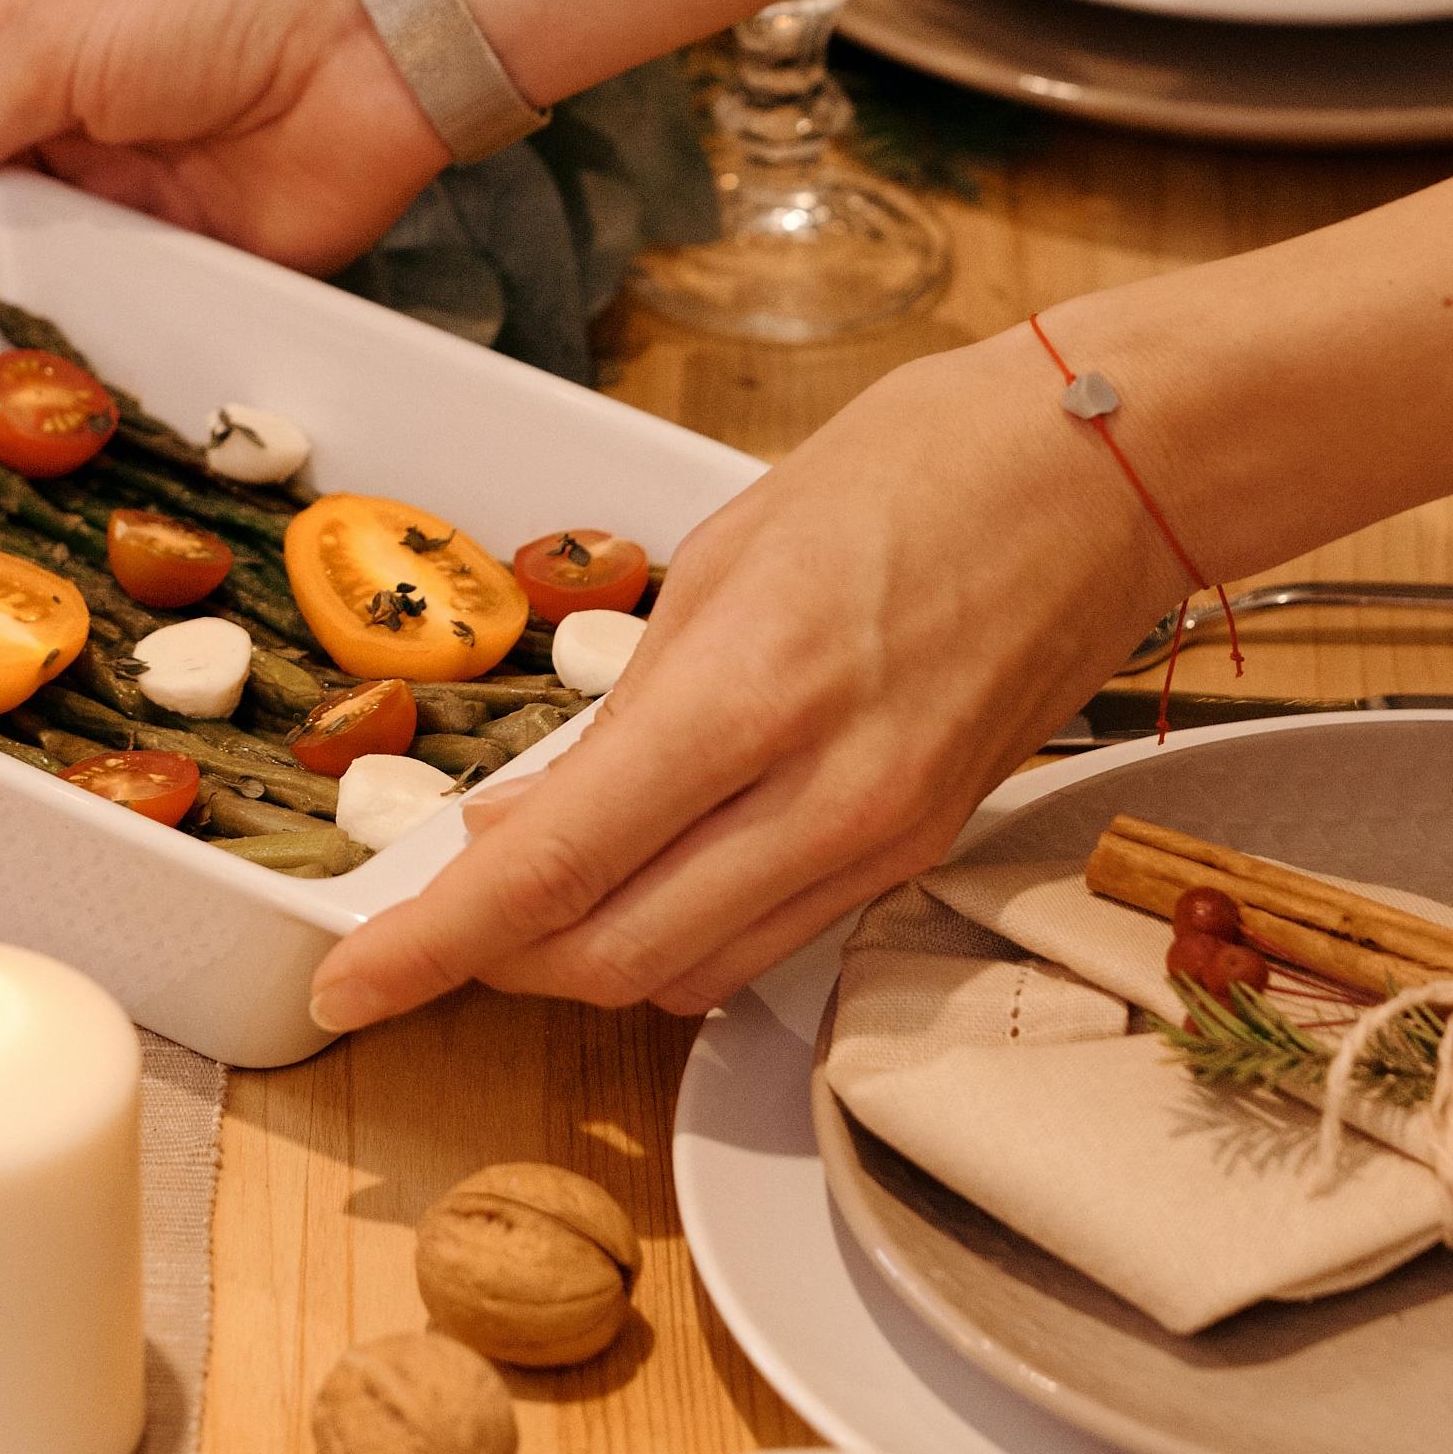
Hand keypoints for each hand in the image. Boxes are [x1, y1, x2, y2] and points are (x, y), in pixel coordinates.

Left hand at [307, 329, 1181, 1030]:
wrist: (1103, 472)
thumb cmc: (916, 467)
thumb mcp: (724, 555)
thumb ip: (626, 709)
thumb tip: (529, 823)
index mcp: (748, 697)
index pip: (551, 871)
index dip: (431, 947)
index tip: (349, 985)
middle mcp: (823, 800)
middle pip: (610, 959)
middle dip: (498, 962)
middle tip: (437, 920)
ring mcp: (882, 842)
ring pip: (690, 974)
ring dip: (592, 953)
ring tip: (543, 881)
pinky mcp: (921, 855)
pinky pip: (770, 942)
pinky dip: (684, 932)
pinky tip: (653, 869)